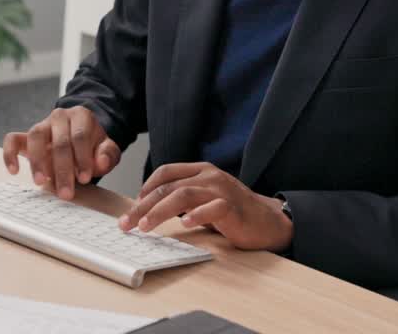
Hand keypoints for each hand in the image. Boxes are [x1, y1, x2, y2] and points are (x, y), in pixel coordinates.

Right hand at [2, 106, 120, 199]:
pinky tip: (14, 171)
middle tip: (66, 192)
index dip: (82, 158)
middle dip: (63, 169)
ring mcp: (41, 125)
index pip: (80, 136)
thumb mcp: (106, 149)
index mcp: (81, 116)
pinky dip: (10, 154)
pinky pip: (12, 140)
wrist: (77, 138)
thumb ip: (107, 155)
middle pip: (59, 141)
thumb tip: (101, 162)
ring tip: (41, 182)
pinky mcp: (25, 136)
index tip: (85, 179)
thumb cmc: (92, 146)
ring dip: (38, 162)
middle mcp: (59, 116)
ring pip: (35, 137)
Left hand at [118, 162, 292, 251]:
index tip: (133, 207)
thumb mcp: (204, 198)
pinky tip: (185, 225)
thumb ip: (182, 197)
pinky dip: (197, 215)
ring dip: (160, 211)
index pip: (165, 172)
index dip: (145, 188)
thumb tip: (148, 208)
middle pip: (168, 186)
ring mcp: (222, 190)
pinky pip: (213, 208)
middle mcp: (209, 176)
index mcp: (200, 170)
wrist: (269, 221)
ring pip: (183, 194)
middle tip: (128, 222)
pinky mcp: (234, 207)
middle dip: (144, 205)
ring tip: (146, 226)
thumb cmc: (233, 211)